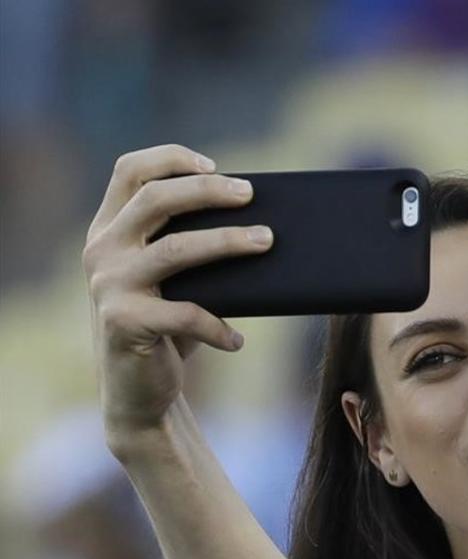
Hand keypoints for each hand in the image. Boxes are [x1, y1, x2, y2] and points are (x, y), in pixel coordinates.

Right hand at [83, 144, 271, 461]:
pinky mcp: (123, 323)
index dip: (171, 158)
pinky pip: (184, 314)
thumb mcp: (174, 279)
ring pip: (176, 248)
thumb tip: (262, 220)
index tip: (215, 165)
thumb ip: (189, 244)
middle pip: (156, 199)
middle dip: (209, 191)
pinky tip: (238, 341)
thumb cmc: (167, 326)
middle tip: (251, 195)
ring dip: (228, 242)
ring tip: (267, 241)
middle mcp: (101, 250)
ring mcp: (108, 285)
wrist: (138, 392)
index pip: (129, 170)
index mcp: (109, 229)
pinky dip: (218, 326)